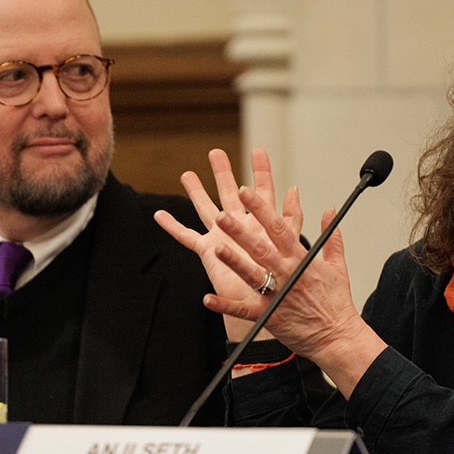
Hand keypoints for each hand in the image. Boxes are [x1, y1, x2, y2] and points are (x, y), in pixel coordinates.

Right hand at [154, 147, 300, 340]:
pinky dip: (172, 227)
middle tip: (216, 152)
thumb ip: (292, 218)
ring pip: (207, 208)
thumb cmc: (284, 279)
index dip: (261, 171)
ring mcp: (223, 238)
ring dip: (196, 192)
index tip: (258, 150)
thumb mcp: (292, 243)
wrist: (269, 303)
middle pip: (230, 193)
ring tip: (187, 174)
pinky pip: (187, 237)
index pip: (262, 192)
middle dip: (223, 172)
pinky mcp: (209, 252)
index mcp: (262, 224)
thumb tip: (294, 189)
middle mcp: (241, 227)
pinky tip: (159, 216)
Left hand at [210, 190, 386, 398]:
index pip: (279, 228)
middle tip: (222, 216)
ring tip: (216, 249)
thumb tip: (329, 211)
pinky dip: (225, 306)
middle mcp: (288, 275)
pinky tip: (208, 299)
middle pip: (260, 248)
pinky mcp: (269, 317)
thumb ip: (332, 236)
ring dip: (234, 262)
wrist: (338, 338)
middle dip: (240, 231)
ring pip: (252, 275)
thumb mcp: (338, 266)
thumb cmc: (337, 303)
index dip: (261, 209)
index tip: (246, 193)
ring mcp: (277, 296)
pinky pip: (245, 311)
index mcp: (302, 260)